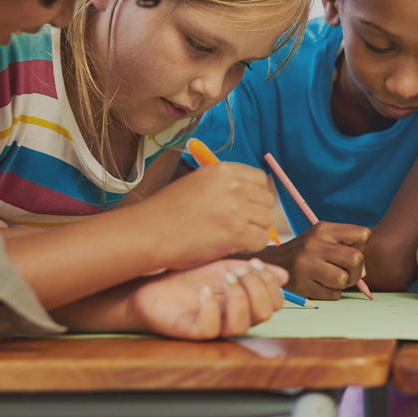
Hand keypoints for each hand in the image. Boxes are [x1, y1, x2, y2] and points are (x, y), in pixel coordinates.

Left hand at [128, 257, 287, 339]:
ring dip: (238, 298)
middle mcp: (232, 318)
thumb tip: (283, 275)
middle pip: (264, 315)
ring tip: (226, 278)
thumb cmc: (186, 278)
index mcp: (243, 304)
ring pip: (241, 326)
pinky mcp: (191, 331)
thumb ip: (251, 271)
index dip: (270, 284)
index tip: (253, 263)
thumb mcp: (223, 267)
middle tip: (238, 271)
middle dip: (257, 288)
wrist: (150, 283)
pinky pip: (211, 329)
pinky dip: (210, 308)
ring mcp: (213, 327)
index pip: (273, 304)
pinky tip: (203, 291)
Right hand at [135, 162, 277, 267]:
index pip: (260, 178)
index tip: (249, 206)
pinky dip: (252, 246)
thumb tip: (250, 194)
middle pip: (267, 200)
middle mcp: (234, 186)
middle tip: (242, 225)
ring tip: (236, 236)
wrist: (150, 233)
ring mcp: (237, 209)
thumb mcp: (197, 183)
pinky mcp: (236, 232)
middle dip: (258, 214)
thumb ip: (224, 185)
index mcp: (224, 170)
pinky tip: (235, 246)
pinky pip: (260, 240)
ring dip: (256, 230)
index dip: (257, 194)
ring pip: (267, 220)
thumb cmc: (168, 212)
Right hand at [261, 221, 370, 299]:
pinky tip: (319, 285)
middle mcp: (315, 244)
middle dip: (356, 271)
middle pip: (356, 259)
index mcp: (324, 229)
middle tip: (345, 272)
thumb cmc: (306, 252)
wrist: (273, 263)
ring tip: (331, 279)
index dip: (361, 247)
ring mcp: (307, 264)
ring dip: (343, 284)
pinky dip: (331, 293)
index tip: (348, 252)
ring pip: (344, 279)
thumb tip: (363, 272)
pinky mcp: (302, 284)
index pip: (363, 234)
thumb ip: (346, 248)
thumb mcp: (323, 238)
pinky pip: (333, 294)